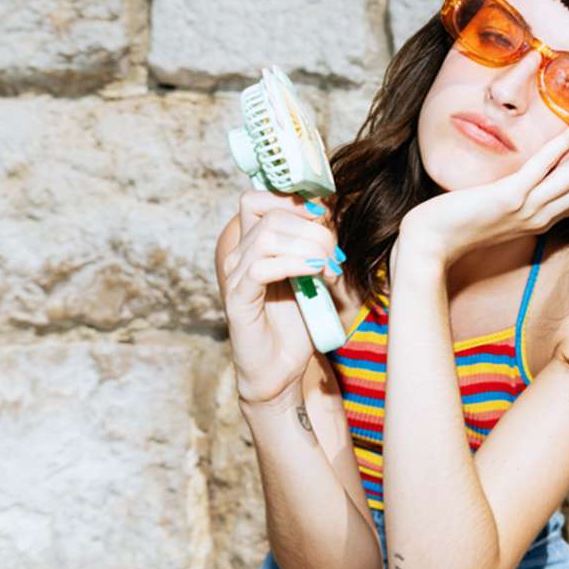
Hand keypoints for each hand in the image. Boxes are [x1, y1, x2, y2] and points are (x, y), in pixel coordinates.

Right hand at [217, 190, 345, 405]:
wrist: (281, 370)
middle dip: (312, 229)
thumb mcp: (313, 275)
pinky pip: (261, 269)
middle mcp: (239, 256)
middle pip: (270, 215)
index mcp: (254, 245)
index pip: (257, 199)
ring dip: (307, 247)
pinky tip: (316, 274)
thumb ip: (316, 245)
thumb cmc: (297, 324)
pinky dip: (295, 265)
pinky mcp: (238, 300)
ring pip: (266, 238)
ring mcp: (235, 277)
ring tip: (328, 269)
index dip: (291, 198)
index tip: (323, 215)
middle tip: (334, 254)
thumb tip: (329, 212)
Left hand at [399, 118, 568, 267]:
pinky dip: (561, 149)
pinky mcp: (508, 199)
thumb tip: (536, 180)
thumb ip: (521, 199)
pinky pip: (541, 171)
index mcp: (542, 219)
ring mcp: (527, 209)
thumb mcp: (499, 212)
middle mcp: (542, 216)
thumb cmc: (458, 226)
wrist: (429, 245)